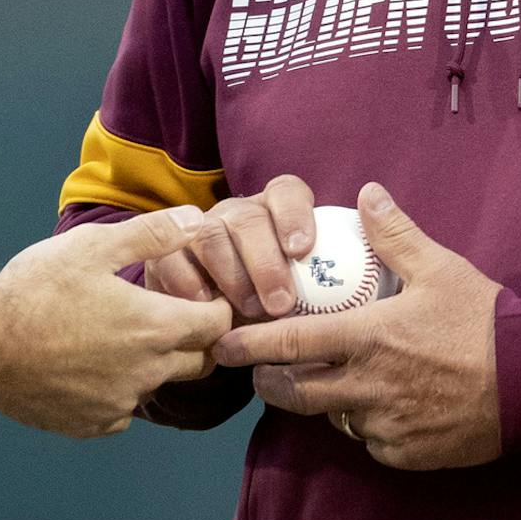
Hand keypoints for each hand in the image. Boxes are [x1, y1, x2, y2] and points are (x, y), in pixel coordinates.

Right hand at [0, 207, 232, 437]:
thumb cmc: (37, 289)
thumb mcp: (93, 246)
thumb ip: (152, 234)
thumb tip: (198, 220)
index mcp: (155, 327)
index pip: (219, 324)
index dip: (217, 307)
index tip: (202, 295)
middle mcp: (147, 373)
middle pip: (200, 361)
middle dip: (195, 339)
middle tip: (167, 313)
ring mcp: (120, 404)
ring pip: (157, 385)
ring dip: (151, 364)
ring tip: (116, 336)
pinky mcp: (92, 425)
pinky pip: (122, 409)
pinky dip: (116, 389)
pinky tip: (88, 365)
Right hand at [144, 175, 316, 318]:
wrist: (221, 327)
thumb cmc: (274, 309)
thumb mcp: (306, 295)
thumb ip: (324, 286)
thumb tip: (353, 295)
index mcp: (275, 211)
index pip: (286, 192)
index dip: (294, 215)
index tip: (302, 249)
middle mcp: (237, 214)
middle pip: (248, 217)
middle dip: (265, 262)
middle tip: (280, 303)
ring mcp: (199, 230)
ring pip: (210, 234)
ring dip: (231, 275)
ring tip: (247, 310)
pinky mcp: (166, 252)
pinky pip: (172, 257)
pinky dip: (188, 282)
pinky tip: (205, 306)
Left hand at [211, 183, 502, 469]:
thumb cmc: (487, 321)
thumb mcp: (441, 268)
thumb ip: (395, 234)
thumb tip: (367, 193)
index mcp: (368, 338)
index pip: (290, 343)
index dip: (250, 345)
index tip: (223, 344)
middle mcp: (368, 386)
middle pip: (296, 393)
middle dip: (271, 383)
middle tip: (262, 372)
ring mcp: (387, 425)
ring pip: (334, 418)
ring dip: (324, 402)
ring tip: (328, 382)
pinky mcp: (408, 454)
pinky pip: (370, 442)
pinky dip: (365, 426)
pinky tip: (377, 406)